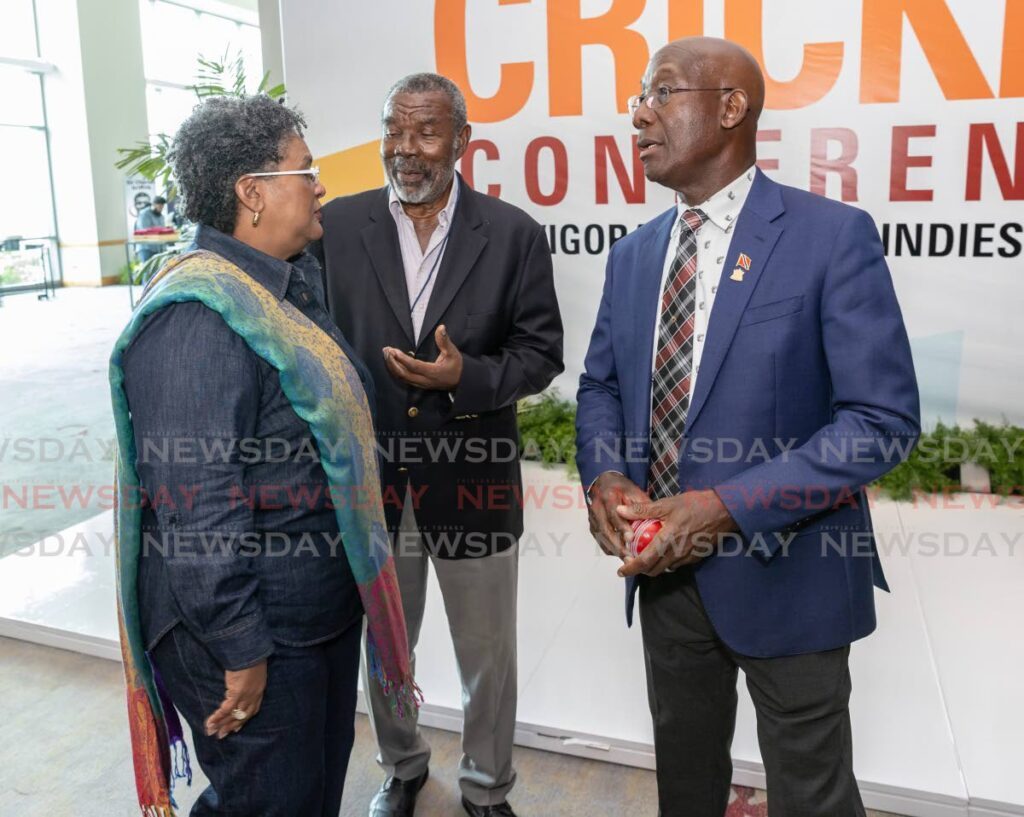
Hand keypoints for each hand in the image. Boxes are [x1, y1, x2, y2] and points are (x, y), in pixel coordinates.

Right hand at [204, 660, 266, 738]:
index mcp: (260, 689)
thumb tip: (240, 679)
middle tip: (221, 735)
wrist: (250, 650)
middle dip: (231, 726)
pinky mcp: (237, 693)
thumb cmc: (251, 655)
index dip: (244, 719)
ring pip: (233, 715)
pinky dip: (217, 717)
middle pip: (243, 715)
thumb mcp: (254, 669)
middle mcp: (254, 695)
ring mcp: (247, 695)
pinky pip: (226, 709)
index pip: (253, 709)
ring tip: (211, 732)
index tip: (237, 726)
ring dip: (222, 724)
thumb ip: (249, 677)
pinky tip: (210, 722)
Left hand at [383, 325, 462, 390]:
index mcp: (433, 373)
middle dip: (393, 363)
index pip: (414, 366)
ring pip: (402, 378)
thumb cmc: (457, 367)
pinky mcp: (419, 384)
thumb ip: (445, 341)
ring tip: (387, 354)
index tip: (393, 350)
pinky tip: (392, 362)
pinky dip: (396, 371)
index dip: (402, 359)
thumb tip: (441, 327)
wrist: (462, 382)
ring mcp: (421, 384)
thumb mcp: (453, 353)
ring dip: (392, 366)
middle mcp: (425, 381)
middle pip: (403, 374)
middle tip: (386, 350)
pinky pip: (404, 379)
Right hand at [587, 471, 648, 558]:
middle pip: (605, 530)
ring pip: (602, 538)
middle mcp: (597, 508)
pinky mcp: (592, 526)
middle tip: (630, 558)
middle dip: (617, 545)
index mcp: (608, 497)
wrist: (603, 484)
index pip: (614, 514)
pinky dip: (611, 549)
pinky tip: (621, 555)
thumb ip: (642, 508)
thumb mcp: (634, 492)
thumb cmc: (622, 489)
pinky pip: (600, 541)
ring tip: (628, 561)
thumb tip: (654, 522)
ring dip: (614, 550)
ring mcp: (592, 518)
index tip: (631, 538)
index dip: (622, 527)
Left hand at [615, 489, 737, 576]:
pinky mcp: (695, 557)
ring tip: (645, 556)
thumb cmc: (696, 504)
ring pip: (665, 569)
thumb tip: (620, 510)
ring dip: (653, 567)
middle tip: (632, 561)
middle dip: (640, 570)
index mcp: (668, 539)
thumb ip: (642, 510)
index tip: (621, 572)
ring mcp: (687, 557)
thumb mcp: (667, 504)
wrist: (724, 510)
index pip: (645, 561)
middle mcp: (677, 552)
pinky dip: (666, 562)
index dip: (631, 569)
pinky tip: (663, 551)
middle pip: (653, 570)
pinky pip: (676, 565)